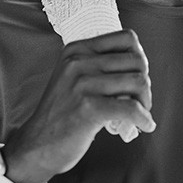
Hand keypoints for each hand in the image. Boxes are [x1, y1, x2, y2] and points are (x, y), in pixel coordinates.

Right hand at [3, 30, 154, 182]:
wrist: (37, 144)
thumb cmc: (62, 113)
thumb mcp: (73, 77)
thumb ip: (99, 65)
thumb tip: (140, 64)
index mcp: (77, 50)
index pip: (127, 38)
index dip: (139, 57)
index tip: (137, 75)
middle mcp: (78, 62)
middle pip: (137, 61)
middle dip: (144, 82)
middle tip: (139, 100)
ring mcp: (83, 84)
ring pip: (138, 82)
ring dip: (145, 101)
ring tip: (140, 113)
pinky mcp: (89, 108)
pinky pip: (132, 108)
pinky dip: (144, 118)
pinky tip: (144, 125)